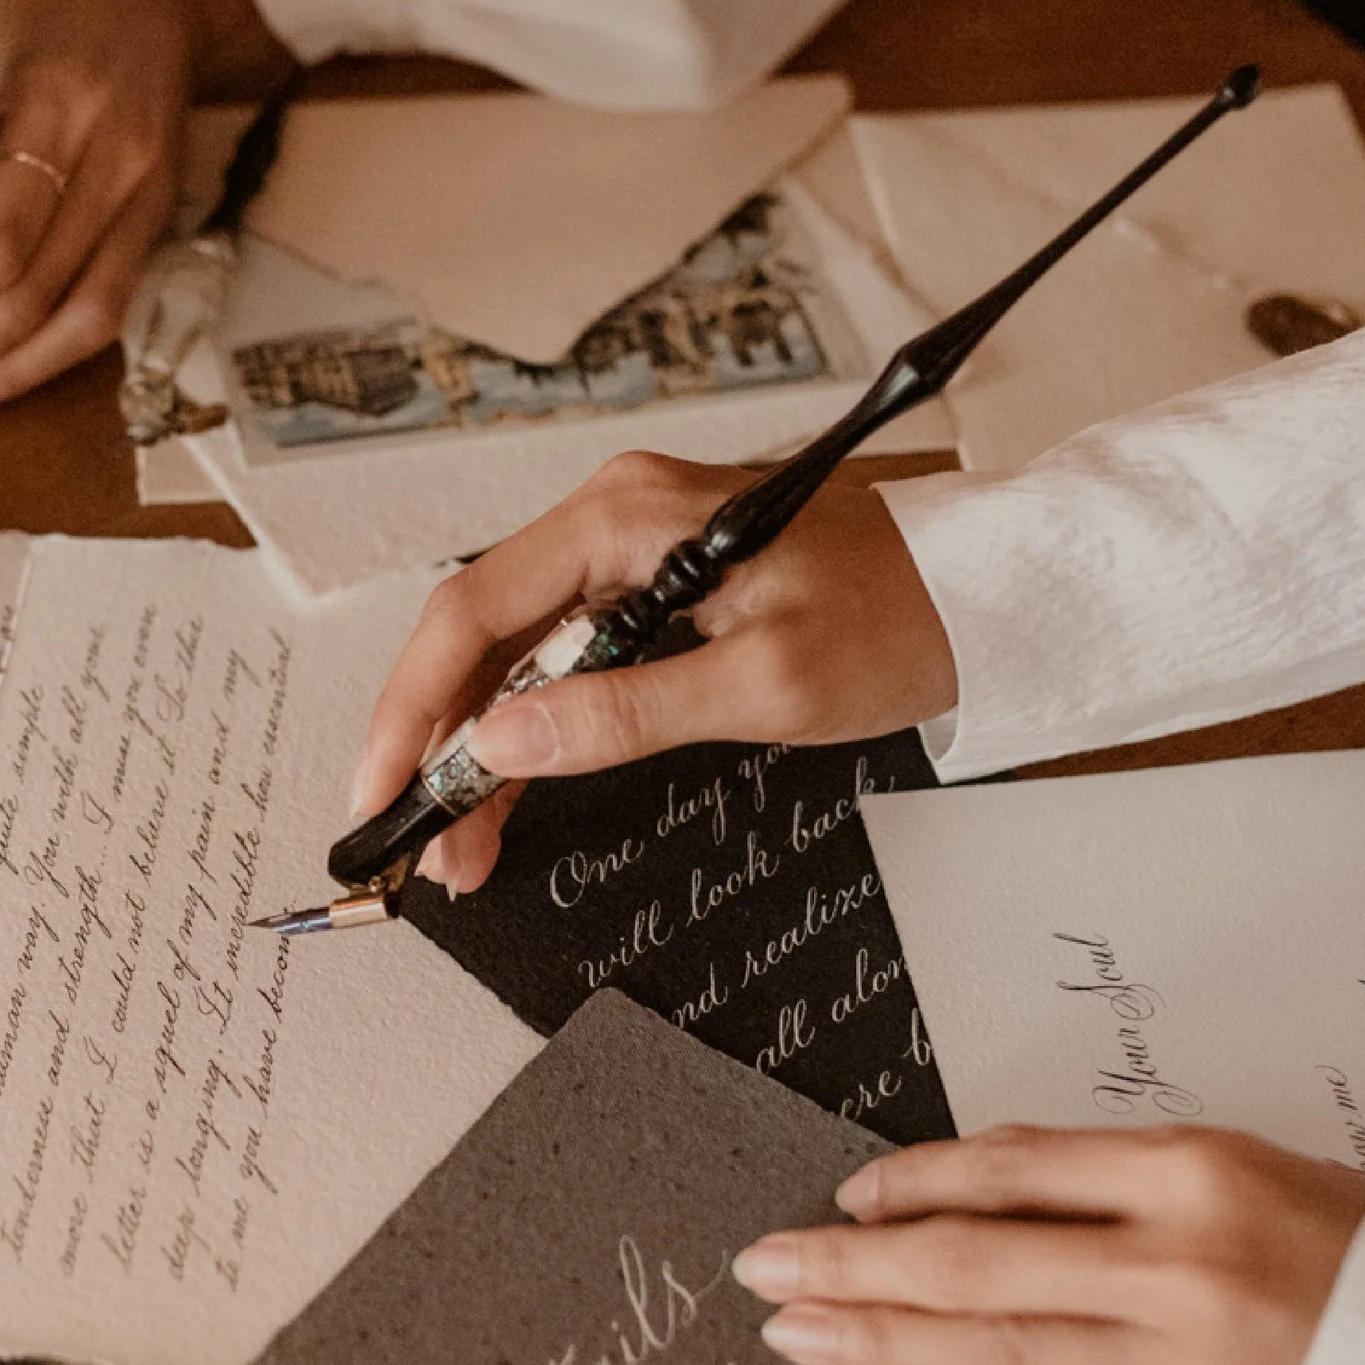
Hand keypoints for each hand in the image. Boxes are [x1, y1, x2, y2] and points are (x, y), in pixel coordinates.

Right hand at [352, 451, 958, 893]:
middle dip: (438, 747)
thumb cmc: (899, 617)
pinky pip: (558, 665)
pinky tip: (509, 795)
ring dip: (479, 753)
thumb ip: (626, 713)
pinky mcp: (648, 594)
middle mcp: (611, 522)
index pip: (473, 613)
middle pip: (477, 639)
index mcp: (626, 517)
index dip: (412, 710)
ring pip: (510, 660)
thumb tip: (505, 739)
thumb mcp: (765, 683)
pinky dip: (530, 734)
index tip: (382, 791)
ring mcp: (626, 556)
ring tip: (463, 847)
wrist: (983, 592)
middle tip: (425, 846)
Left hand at [729, 1126, 1364, 1364]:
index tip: (840, 1201)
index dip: (909, 1184)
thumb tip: (980, 1169)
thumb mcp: (1255, 1173)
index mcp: (1195, 1175)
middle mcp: (1181, 1266)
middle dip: (852, 1266)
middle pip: (975, 1262)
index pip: (1010, 1170)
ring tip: (790, 1343)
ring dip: (880, 1348)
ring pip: (999, 1357)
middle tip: (761, 1269)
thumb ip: (1116, 1177)